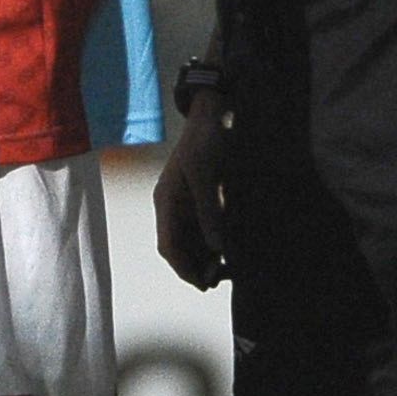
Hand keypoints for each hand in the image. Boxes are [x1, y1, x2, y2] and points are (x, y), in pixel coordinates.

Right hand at [154, 94, 228, 289]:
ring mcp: (187, 202)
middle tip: (219, 280)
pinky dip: (214, 243)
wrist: (215, 111)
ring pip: (191, 240)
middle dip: (195, 267)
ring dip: (205, 257)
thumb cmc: (207, 140)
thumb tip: (216, 248)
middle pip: (178, 247)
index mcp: (167, 201)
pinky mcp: (202, 197)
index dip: (183, 268)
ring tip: (225, 270)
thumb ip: (210, 213)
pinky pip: (203, 228)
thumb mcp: (208, 176)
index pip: (169, 245)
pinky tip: (228, 250)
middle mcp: (173, 206)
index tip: (203, 284)